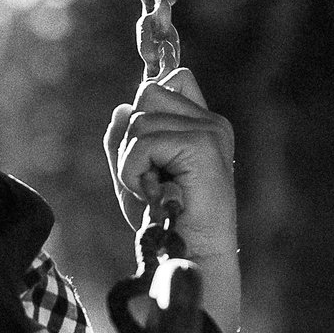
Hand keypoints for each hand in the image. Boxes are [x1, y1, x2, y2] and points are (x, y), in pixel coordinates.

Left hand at [105, 69, 237, 256]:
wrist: (190, 254)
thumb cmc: (164, 220)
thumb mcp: (134, 174)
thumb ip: (125, 140)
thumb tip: (122, 108)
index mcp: (202, 124)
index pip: (174, 78)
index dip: (148, 100)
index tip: (145, 137)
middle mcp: (211, 122)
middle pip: (148, 93)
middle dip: (133, 137)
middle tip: (150, 176)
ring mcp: (209, 130)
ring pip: (139, 119)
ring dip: (132, 161)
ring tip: (154, 189)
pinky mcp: (201, 144)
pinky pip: (143, 142)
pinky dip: (134, 171)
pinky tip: (154, 193)